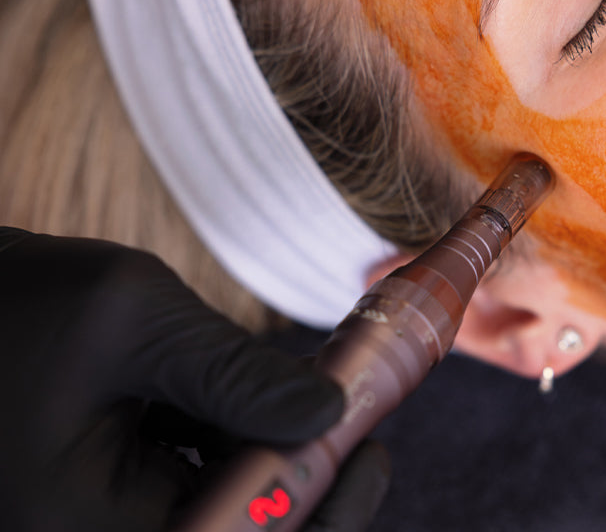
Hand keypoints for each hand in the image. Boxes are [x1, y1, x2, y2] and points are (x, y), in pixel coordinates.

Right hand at [0, 228, 389, 531]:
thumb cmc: (30, 301)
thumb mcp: (139, 322)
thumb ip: (234, 371)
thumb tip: (331, 411)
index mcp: (84, 521)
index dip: (312, 513)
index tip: (367, 455)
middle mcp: (93, 531)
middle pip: (232, 529)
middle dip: (301, 476)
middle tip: (358, 423)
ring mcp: (105, 512)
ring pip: (222, 502)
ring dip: (276, 450)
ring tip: (315, 388)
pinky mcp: (118, 484)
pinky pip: (197, 476)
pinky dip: (240, 436)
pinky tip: (268, 389)